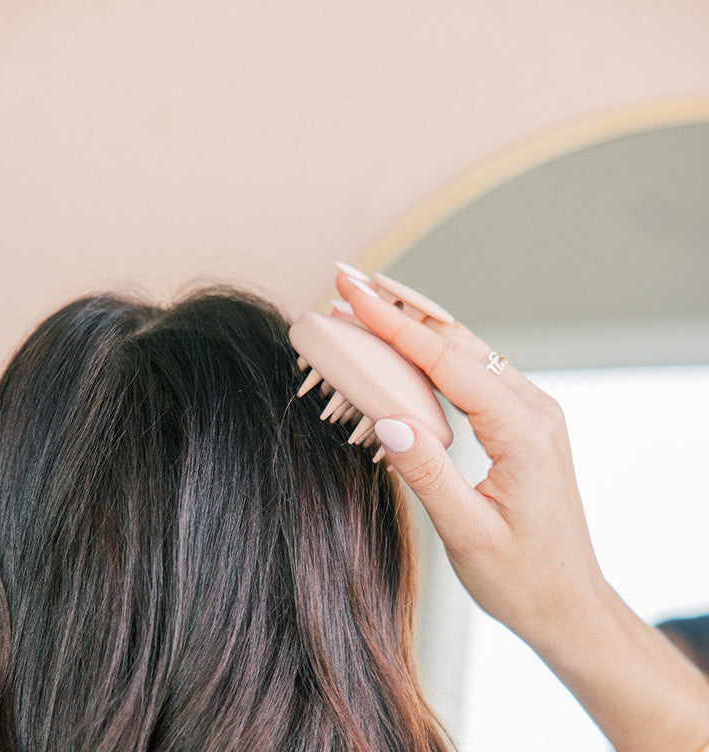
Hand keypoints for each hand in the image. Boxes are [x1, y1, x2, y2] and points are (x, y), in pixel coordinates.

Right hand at [334, 270, 603, 644]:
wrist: (567, 603)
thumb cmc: (524, 578)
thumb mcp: (467, 533)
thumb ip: (426, 474)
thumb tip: (385, 419)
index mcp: (522, 430)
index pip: (445, 360)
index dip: (393, 324)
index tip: (352, 293)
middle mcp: (531, 409)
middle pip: (455, 340)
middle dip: (398, 307)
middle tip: (347, 283)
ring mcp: (528, 412)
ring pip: (463, 350)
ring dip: (412, 325)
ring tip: (365, 305)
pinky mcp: (518, 422)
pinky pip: (470, 372)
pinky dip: (429, 353)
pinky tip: (400, 348)